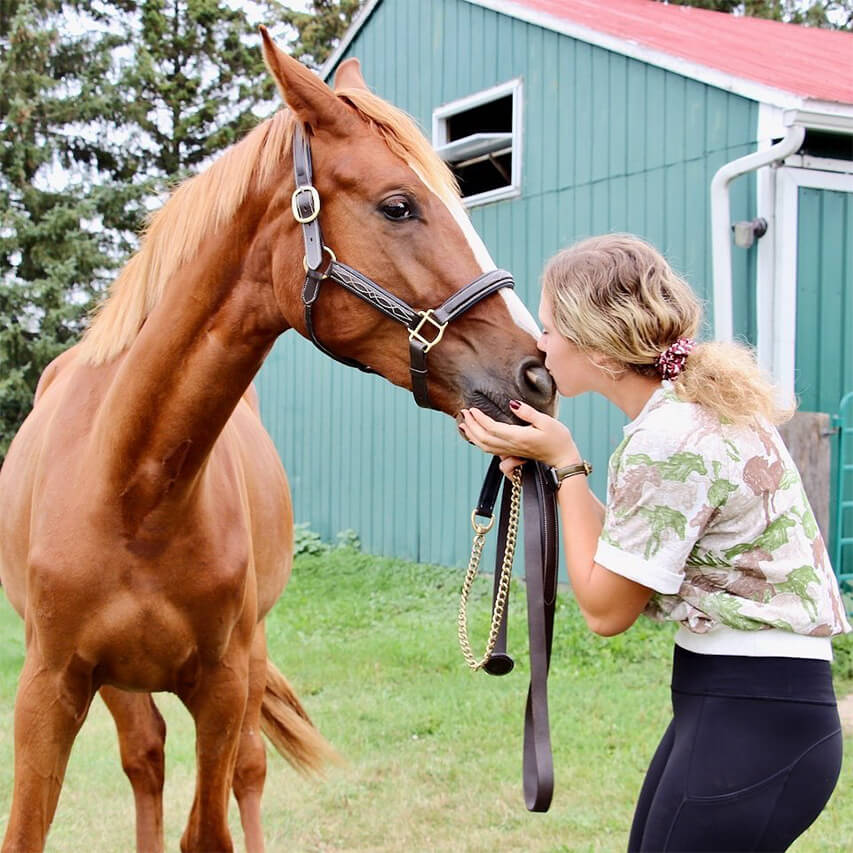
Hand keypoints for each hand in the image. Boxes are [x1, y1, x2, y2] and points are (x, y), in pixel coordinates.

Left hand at [459, 400, 580, 473]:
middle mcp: (512, 446)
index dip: (479, 419)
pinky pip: (490, 450)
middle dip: (471, 425)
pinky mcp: (513, 453)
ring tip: (463, 423)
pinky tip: (475, 436)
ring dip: (472, 435)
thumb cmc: (558, 439)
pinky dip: (479, 442)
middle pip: (484, 438)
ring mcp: (511, 451)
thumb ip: (528, 413)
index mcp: (518, 437)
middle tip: (463, 412)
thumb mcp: (547, 421)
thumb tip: (512, 404)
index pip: (492, 428)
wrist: (563, 460)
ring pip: (484, 446)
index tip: (472, 409)